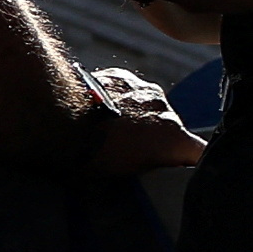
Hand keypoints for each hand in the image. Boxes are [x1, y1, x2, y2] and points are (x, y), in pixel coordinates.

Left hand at [73, 66, 201, 175]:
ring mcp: (143, 89)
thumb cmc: (87, 154)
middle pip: (171, 127)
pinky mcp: (120, 76)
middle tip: (127, 151)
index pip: (199, 153)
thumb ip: (148, 168)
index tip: (181, 169)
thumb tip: (150, 169)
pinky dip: (117, 99)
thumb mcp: (123, 175)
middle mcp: (165, 110)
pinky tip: (96, 110)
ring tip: (107, 129)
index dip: (192, 162)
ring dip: (135, 116)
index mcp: (173, 138)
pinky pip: (126, 90)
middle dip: (155, 136)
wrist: (53, 117)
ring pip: (147, 107)